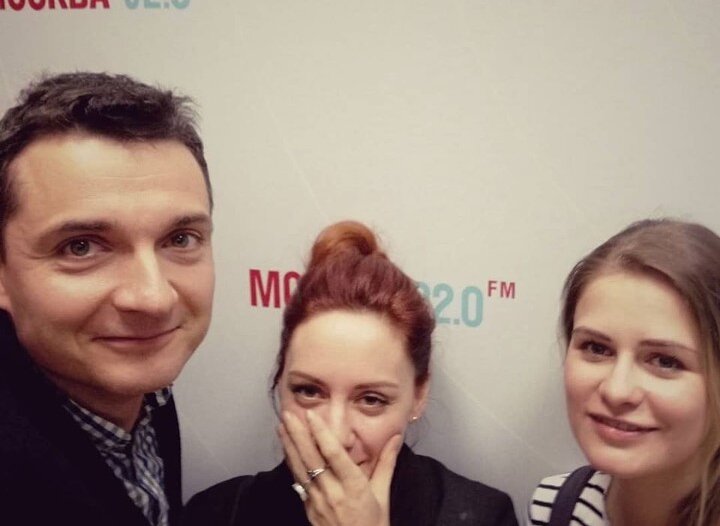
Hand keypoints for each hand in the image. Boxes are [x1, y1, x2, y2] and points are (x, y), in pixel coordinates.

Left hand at [279, 410, 402, 525]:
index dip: (321, 433)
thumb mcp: (383, 494)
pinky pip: (298, 481)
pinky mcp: (309, 507)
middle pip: (311, 459)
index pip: (334, 455)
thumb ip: (387, 463)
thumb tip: (395, 437)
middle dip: (298, 434)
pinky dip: (292, 463)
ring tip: (281, 425)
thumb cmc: (373, 525)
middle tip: (288, 414)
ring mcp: (318, 501)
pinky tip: (287, 450)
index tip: (311, 415)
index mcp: (354, 487)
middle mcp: (333, 492)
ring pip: (300, 469)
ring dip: (289, 446)